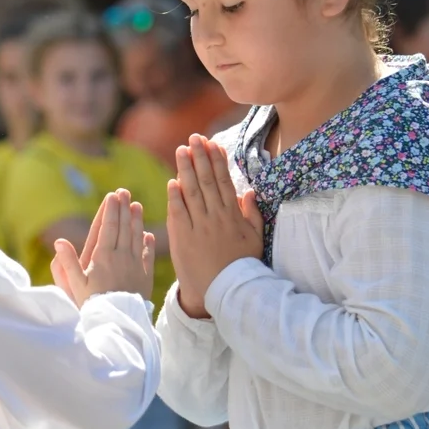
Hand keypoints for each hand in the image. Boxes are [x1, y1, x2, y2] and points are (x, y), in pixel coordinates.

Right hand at [50, 189, 155, 306]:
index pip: (108, 227)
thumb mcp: (76, 285)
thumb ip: (68, 263)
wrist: (118, 322)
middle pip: (124, 228)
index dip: (111, 210)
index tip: (112, 195)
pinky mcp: (145, 278)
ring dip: (137, 221)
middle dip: (124, 208)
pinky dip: (148, 244)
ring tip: (137, 206)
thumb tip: (59, 241)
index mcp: (103, 257)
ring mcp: (135, 266)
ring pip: (137, 238)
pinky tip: (148, 235)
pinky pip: (147, 256)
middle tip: (125, 192)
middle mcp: (121, 257)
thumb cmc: (93, 304)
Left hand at [168, 135, 262, 317]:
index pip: (223, 181)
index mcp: (232, 215)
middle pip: (206, 181)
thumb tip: (248, 191)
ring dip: (186, 169)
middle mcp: (216, 218)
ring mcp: (199, 228)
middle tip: (194, 138)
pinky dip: (175, 197)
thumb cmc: (241, 265)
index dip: (217, 160)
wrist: (226, 291)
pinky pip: (179, 214)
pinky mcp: (184, 239)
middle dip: (200, 157)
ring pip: (192, 193)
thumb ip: (251, 214)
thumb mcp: (255, 238)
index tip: (212, 143)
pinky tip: (172, 181)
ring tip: (181, 150)